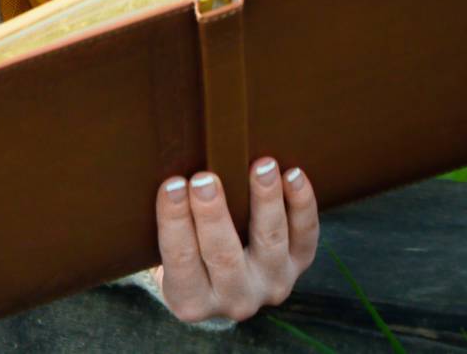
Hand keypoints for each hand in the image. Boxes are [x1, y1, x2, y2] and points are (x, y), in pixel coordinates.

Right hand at [149, 158, 318, 323]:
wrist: (221, 281)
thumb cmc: (182, 250)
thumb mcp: (161, 252)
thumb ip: (164, 224)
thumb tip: (163, 175)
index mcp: (190, 299)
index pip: (179, 259)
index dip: (175, 222)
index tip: (171, 186)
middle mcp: (234, 300)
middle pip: (223, 256)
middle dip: (213, 215)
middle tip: (205, 179)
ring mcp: (270, 284)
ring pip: (270, 243)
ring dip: (265, 202)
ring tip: (260, 167)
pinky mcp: (297, 266)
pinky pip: (305, 237)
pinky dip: (302, 205)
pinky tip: (293, 175)